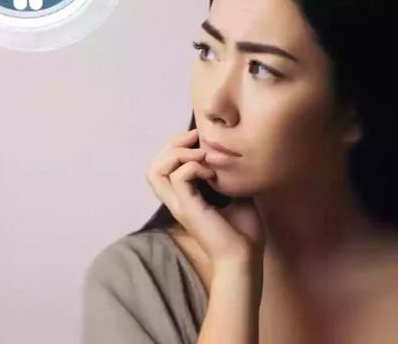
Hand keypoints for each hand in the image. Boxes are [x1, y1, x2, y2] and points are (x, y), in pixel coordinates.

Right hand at [147, 129, 264, 265]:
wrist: (245, 259)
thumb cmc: (243, 234)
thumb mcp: (236, 196)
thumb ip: (227, 177)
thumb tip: (230, 157)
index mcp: (184, 199)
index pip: (161, 168)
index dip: (175, 148)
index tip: (199, 139)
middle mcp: (177, 201)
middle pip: (153, 166)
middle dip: (172, 145)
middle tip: (195, 139)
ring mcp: (180, 205)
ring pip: (156, 170)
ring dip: (178, 154)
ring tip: (201, 156)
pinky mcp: (189, 208)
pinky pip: (179, 177)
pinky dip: (194, 167)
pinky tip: (213, 175)